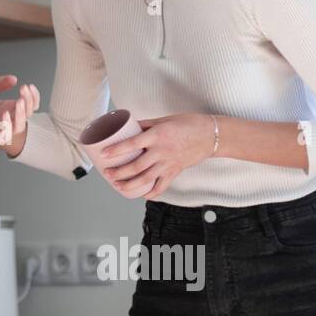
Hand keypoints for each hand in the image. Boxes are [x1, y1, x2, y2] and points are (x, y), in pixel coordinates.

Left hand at [0, 79, 38, 149]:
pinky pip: (4, 134)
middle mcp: (7, 118)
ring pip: (20, 126)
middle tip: (23, 90)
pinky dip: (7, 125)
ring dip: (22, 114)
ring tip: (19, 102)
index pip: (29, 104)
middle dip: (29, 101)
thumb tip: (13, 78)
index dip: (33, 96)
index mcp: (8, 107)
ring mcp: (0, 128)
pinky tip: (4, 114)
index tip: (29, 86)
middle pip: (28, 114)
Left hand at [99, 113, 215, 199]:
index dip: (116, 150)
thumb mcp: (164, 119)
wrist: (211, 135)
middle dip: (119, 172)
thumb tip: (127, 127)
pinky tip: (141, 195)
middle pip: (136, 166)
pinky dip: (151, 193)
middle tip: (107, 174)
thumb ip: (145, 125)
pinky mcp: (175, 172)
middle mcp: (161, 151)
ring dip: (130, 185)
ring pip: (146, 179)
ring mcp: (169, 164)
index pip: (132, 144)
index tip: (104, 154)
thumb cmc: (188, 124)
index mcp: (157, 135)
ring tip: (118, 186)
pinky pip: (161, 186)